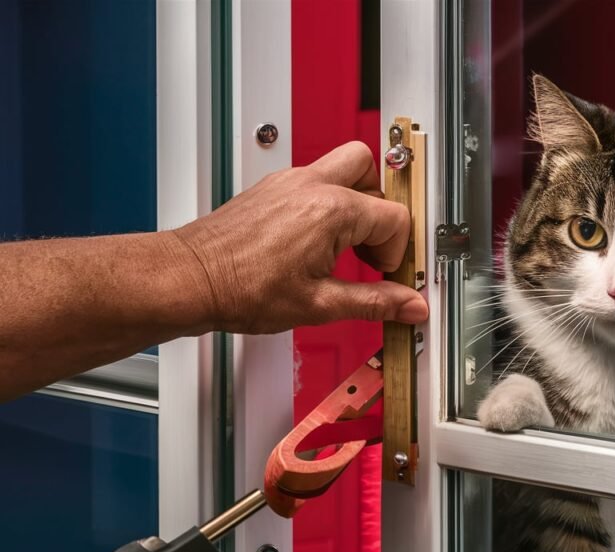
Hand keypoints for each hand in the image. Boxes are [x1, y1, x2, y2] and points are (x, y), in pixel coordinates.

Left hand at [170, 141, 428, 333]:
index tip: (385, 274)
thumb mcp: (320, 304)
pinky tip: (317, 242)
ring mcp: (290, 182)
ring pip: (343, 168)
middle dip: (381, 210)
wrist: (190, 280)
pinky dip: (326, 204)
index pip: (394, 218)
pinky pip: (314, 181)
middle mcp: (313, 185)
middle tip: (374, 246)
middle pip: (374, 172)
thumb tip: (410, 305)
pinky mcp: (272, 188)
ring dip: (355, 201)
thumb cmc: (239, 288)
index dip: (397, 252)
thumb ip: (374, 302)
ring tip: (348, 244)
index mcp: (332, 210)